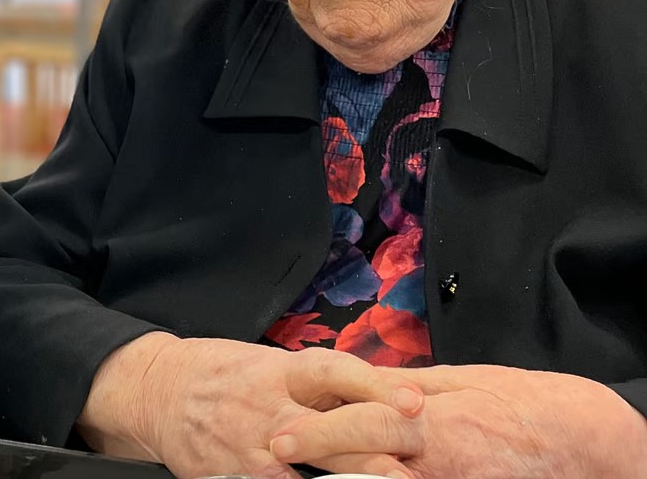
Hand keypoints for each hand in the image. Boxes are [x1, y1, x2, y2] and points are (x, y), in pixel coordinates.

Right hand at [77, 333, 424, 478]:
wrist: (158, 390)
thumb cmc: (220, 373)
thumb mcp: (266, 363)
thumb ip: (315, 381)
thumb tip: (378, 388)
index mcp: (280, 371)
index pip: (334, 371)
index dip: (375, 386)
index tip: (413, 401)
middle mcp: (270, 407)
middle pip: (334, 430)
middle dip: (378, 448)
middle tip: (413, 461)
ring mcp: (253, 447)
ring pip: (309, 470)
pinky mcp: (236, 476)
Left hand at [269, 364, 646, 478]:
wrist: (576, 439)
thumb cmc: (514, 401)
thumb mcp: (455, 380)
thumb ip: (402, 384)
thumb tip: (357, 381)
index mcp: (431, 417)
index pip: (363, 422)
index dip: (319, 432)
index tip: (280, 438)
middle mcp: (436, 459)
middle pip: (363, 463)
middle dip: (319, 462)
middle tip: (274, 459)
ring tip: (301, 476)